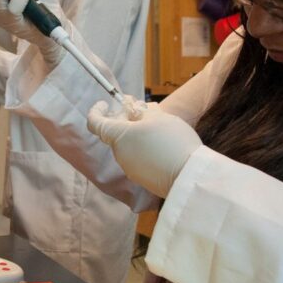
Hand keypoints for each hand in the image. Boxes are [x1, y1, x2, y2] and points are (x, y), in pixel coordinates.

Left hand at [87, 100, 201, 197]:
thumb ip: (142, 111)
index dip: (97, 111)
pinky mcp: (140, 178)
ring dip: (136, 135)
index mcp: (119, 136)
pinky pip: (137, 158)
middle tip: (142, 111)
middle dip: (125, 120)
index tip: (106, 103)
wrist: (188, 176)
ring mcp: (129, 168)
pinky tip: (162, 146)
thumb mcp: (159, 117)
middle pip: (114, 133)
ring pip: (127, 146)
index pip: (95, 123)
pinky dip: (143, 149)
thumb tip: (134, 109)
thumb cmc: (172, 141)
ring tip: (158, 129)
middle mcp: (119, 153)